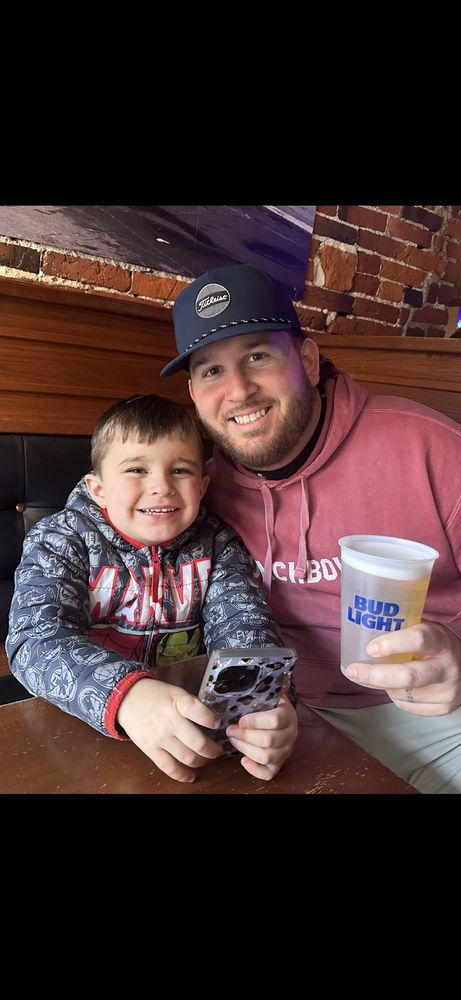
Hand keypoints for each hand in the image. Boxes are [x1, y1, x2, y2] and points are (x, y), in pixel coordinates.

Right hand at [117, 678, 223, 781]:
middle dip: (214, 750)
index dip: (213, 721)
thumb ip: (194, 706)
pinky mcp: (151, 750)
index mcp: (178, 703)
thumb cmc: (155, 695)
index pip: (201, 713)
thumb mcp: (177, 692)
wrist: (128, 699)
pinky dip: (183, 775)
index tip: (218, 724)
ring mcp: (160, 738)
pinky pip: (170, 768)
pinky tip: (192, 776)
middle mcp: (170, 721)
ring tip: (206, 758)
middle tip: (218, 749)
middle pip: (199, 743)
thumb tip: (213, 723)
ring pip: (188, 758)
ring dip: (203, 761)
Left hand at [226, 694, 297, 779]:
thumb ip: (265, 686)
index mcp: (288, 715)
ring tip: (234, 740)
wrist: (284, 719)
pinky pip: (269, 773)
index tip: (240, 720)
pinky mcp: (279, 764)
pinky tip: (243, 760)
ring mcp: (286, 751)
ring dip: (245, 749)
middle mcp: (290, 735)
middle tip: (230, 730)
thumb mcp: (270, 694)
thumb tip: (259, 669)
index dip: (255, 721)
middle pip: (268, 740)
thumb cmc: (271, 706)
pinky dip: (254, 769)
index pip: (275, 720)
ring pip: (266, 756)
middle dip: (245, 736)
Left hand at [344, 622, 460, 715]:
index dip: (392, 644)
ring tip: (373, 676)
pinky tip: (394, 686)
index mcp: (441, 641)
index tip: (370, 648)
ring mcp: (447, 691)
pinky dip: (394, 696)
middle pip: (407, 677)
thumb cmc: (436, 646)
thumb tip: (362, 632)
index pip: (418, 640)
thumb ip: (401, 631)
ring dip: (381, 686)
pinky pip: (406, 706)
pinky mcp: (443, 709)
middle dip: (374, 675)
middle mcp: (447, 668)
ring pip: (402, 694)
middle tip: (353, 671)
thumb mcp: (425, 629)